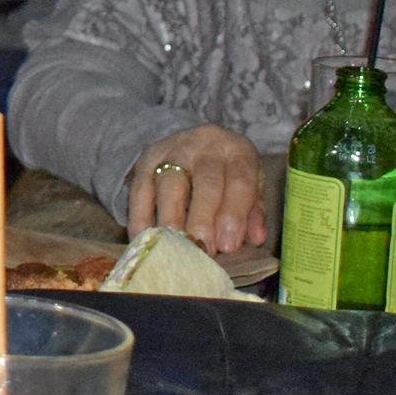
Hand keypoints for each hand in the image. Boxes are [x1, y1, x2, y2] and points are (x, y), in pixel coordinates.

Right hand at [126, 125, 264, 254]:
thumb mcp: (249, 188)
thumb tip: (255, 239)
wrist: (198, 145)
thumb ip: (252, 213)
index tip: (228, 246)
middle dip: (203, 218)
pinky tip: (144, 237)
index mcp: (238, 151)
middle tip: (202, 249)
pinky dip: (140, 215)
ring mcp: (173, 150)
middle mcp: (206, 144)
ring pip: (169, 182)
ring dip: (171, 218)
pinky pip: (140, 188)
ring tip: (174, 247)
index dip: (234, 214)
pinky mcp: (146, 160)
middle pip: (205, 180)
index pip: (240, 180)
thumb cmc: (228, 175)